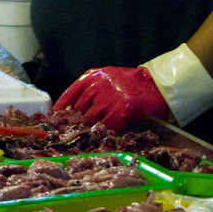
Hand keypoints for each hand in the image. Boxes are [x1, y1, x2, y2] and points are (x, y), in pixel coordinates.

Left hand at [53, 66, 170, 131]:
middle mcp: (96, 86)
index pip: (69, 94)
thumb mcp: (107, 77)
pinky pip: (105, 127)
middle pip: (78, 110)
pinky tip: (105, 135)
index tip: (55, 117)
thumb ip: (90, 88)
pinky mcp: (120, 112)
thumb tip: (74, 107)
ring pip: (90, 120)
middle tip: (76, 130)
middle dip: (77, 121)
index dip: (61, 108)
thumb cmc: (131, 81)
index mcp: (91, 77)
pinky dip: (104, 132)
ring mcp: (107, 99)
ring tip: (90, 135)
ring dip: (89, 129)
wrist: (157, 84)